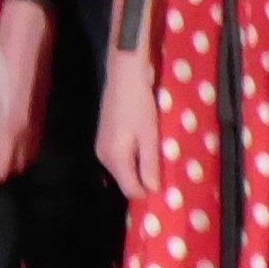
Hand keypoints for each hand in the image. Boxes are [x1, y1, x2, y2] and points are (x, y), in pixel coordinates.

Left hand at [0, 0, 52, 183]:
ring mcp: (38, 120)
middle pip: (11, 170)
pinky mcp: (43, 111)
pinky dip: (19, 154)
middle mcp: (27, 126)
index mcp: (12, 119)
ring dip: (5, 165)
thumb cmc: (5, 38)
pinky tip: (4, 146)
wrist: (34, 18)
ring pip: (25, 161)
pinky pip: (33, 146)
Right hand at [93, 51, 160, 201]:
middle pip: (126, 181)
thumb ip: (150, 165)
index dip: (148, 192)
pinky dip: (134, 156)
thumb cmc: (139, 104)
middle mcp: (103, 157)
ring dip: (140, 167)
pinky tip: (146, 144)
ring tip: (158, 156)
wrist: (124, 74)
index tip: (167, 188)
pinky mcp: (104, 136)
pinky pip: (120, 157)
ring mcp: (101, 146)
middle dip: (144, 179)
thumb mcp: (150, 135)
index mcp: (115, 158)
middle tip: (166, 170)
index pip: (131, 190)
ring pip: (123, 169)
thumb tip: (153, 191)